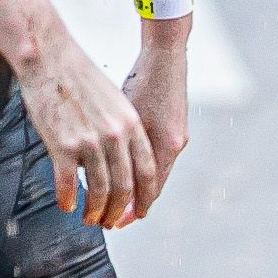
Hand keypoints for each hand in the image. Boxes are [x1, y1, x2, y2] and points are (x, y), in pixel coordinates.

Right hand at [20, 23, 160, 228]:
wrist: (50, 58)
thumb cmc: (79, 78)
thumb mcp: (115, 101)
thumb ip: (124, 130)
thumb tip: (125, 156)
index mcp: (133, 126)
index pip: (147, 171)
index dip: (145, 197)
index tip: (139, 212)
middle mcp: (116, 136)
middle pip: (125, 186)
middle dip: (119, 210)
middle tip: (110, 223)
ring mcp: (91, 142)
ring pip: (100, 190)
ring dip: (95, 210)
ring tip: (89, 218)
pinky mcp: (64, 144)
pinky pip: (69, 183)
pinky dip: (69, 199)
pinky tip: (66, 206)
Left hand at [122, 29, 191, 211]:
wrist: (167, 55)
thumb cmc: (144, 80)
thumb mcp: (127, 114)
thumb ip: (120, 143)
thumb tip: (99, 169)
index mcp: (165, 145)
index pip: (150, 189)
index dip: (132, 208)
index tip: (117, 222)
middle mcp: (175, 146)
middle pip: (153, 185)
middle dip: (133, 204)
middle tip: (112, 219)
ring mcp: (178, 137)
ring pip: (154, 172)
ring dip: (137, 187)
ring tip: (118, 201)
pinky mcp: (176, 127)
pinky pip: (157, 156)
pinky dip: (141, 169)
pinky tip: (128, 169)